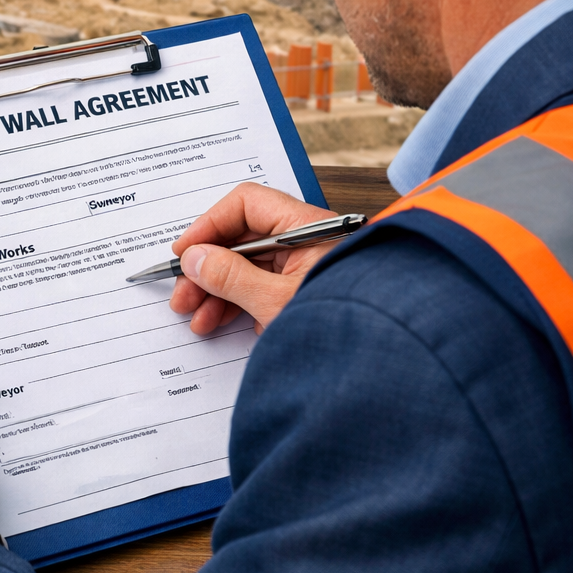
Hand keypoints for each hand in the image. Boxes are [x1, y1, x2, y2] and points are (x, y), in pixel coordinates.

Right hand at [169, 183, 338, 334]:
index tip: (185, 253)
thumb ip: (230, 276)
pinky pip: (264, 287)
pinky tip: (229, 325)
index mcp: (307, 228)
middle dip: (208, 268)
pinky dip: (240, 304)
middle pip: (243, 239)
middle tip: (183, 296)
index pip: (246, 205)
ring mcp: (307, 267)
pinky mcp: (305, 291)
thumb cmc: (346, 326)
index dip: (209, 225)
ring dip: (218, 291)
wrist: (389, 368)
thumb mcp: (276, 301)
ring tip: (198, 319)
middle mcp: (308, 241)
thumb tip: (194, 259)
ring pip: (250, 267)